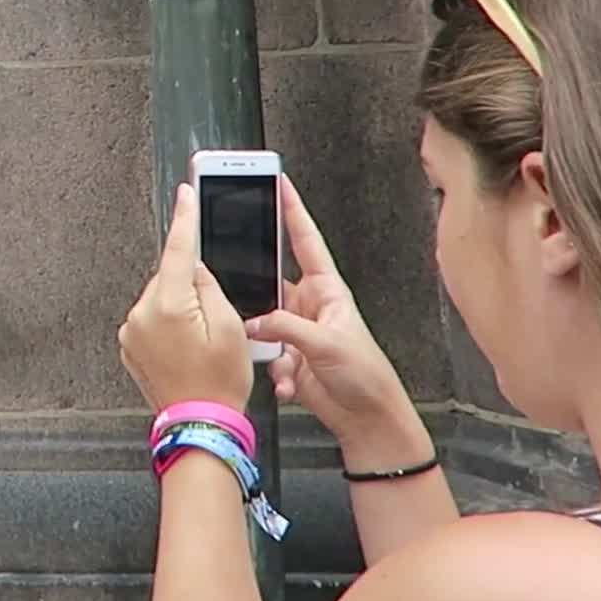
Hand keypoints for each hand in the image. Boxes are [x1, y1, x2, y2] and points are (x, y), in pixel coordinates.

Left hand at [118, 183, 252, 411]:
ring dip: (180, 307)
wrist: (199, 424)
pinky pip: (151, 320)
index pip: (175, 249)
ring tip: (202, 340)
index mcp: (168, 305)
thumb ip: (210, 287)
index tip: (185, 194)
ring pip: (160, 298)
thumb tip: (195, 266)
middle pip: (168, 276)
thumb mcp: (231, 328)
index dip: (184, 218)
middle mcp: (142, 315)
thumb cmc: (219, 384)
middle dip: (191, 285)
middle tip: (214, 316)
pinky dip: (169, 324)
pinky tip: (187, 347)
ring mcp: (132, 332)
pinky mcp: (130, 346)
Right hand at [243, 176, 417, 452]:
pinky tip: (287, 383)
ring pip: (262, 321)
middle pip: (271, 279)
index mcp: (327, 290)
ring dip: (264, 342)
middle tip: (232, 268)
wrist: (368, 418)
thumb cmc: (366, 376)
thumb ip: (287, 326)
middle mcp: (309, 305)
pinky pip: (265, 355)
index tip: (277, 182)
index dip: (291, 209)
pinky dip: (273, 371)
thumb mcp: (328, 343)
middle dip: (253, 281)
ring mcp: (296, 330)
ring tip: (279, 357)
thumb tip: (254, 321)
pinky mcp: (287, 356)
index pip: (304, 240)